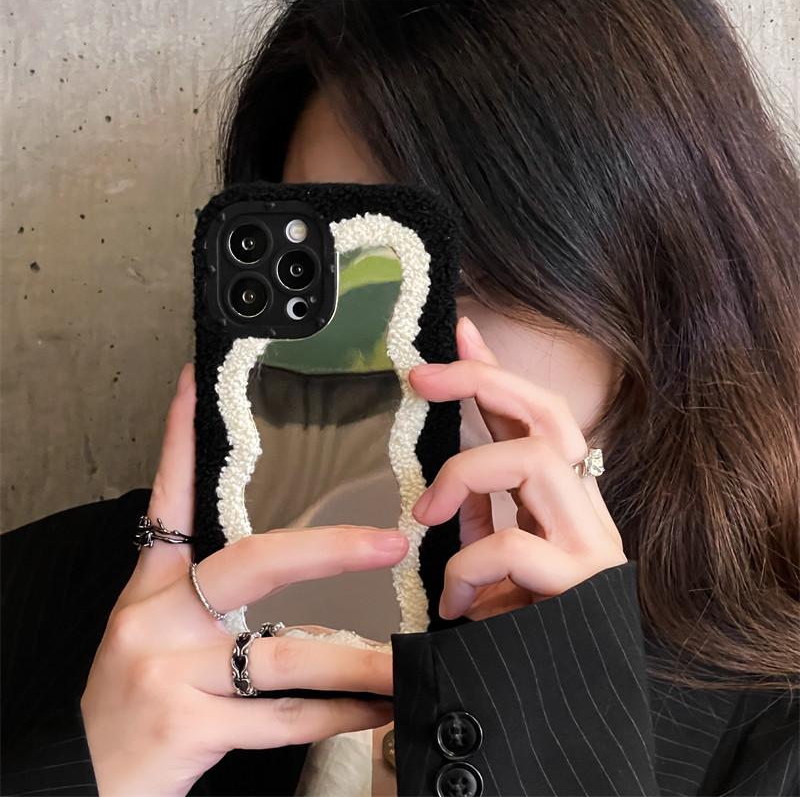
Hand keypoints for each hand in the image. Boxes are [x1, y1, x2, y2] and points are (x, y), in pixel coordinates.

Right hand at [81, 365, 404, 796]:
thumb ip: (212, 597)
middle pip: (251, 562)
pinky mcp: (187, 726)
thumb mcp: (156, 632)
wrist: (81, 780)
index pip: (170, 497)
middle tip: (388, 543)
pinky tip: (374, 709)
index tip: (198, 381)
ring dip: (355, 661)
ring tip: (405, 660)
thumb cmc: (132, 700)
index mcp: (153, 588)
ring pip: (283, 651)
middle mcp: (159, 617)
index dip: (180, 436)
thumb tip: (295, 567)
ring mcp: (171, 670)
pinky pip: (282, 716)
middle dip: (327, 551)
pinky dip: (336, 715)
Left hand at [409, 318, 625, 621]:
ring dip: (464, 475)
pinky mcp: (582, 585)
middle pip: (548, 413)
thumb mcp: (490, 560)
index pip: (535, 414)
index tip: (459, 331)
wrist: (559, 705)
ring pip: (531, 460)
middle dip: (482, 381)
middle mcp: (585, 510)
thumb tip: (444, 479)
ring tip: (427, 512)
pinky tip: (455, 600)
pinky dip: (467, 567)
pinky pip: (515, 547)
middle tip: (423, 377)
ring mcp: (590, 544)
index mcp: (560, 500)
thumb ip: (476, 514)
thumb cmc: (523, 629)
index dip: (496, 369)